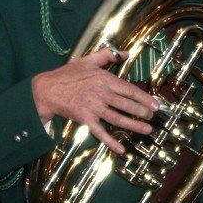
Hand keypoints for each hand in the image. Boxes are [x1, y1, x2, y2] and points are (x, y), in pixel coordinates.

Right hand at [31, 49, 158, 153]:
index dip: (144, 97)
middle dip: (142, 111)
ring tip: (146, 129)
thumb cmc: (67, 74)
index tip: (155, 104)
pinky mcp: (86, 119)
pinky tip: (121, 148)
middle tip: (153, 117)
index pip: (128, 89)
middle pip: (126, 104)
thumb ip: (107, 55)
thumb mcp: (88, 60)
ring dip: (134, 125)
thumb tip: (125, 53)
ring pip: (118, 118)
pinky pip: (100, 132)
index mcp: (104, 79)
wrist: (48, 89)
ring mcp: (94, 108)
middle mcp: (101, 94)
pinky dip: (111, 141)